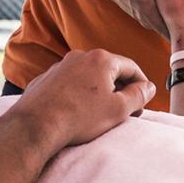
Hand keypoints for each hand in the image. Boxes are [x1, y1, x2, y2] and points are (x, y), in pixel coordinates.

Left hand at [7, 49, 156, 150]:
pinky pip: (69, 84)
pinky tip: (77, 113)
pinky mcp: (45, 79)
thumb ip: (138, 96)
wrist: (35, 126)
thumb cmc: (79, 117)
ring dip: (98, 92)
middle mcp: (79, 56)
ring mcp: (60, 66)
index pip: (131, 68)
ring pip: (88, 77)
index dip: (142, 86)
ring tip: (100, 115)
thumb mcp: (118, 109)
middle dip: (120, 90)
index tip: (143, 103)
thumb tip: (148, 87)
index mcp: (101, 59)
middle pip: (109, 71)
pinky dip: (78, 95)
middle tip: (125, 112)